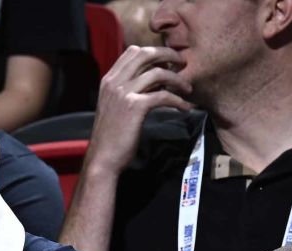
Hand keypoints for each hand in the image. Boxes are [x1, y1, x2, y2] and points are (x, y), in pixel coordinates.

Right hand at [86, 46, 192, 175]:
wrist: (103, 158)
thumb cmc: (111, 136)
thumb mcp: (115, 106)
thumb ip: (128, 90)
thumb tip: (152, 80)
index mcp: (109, 80)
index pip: (133, 52)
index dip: (153, 52)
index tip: (167, 61)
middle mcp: (114, 82)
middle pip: (146, 54)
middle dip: (168, 54)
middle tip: (183, 63)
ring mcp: (123, 93)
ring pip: (158, 72)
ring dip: (178, 79)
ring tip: (188, 89)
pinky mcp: (134, 107)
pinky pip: (163, 95)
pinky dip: (178, 100)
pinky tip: (185, 108)